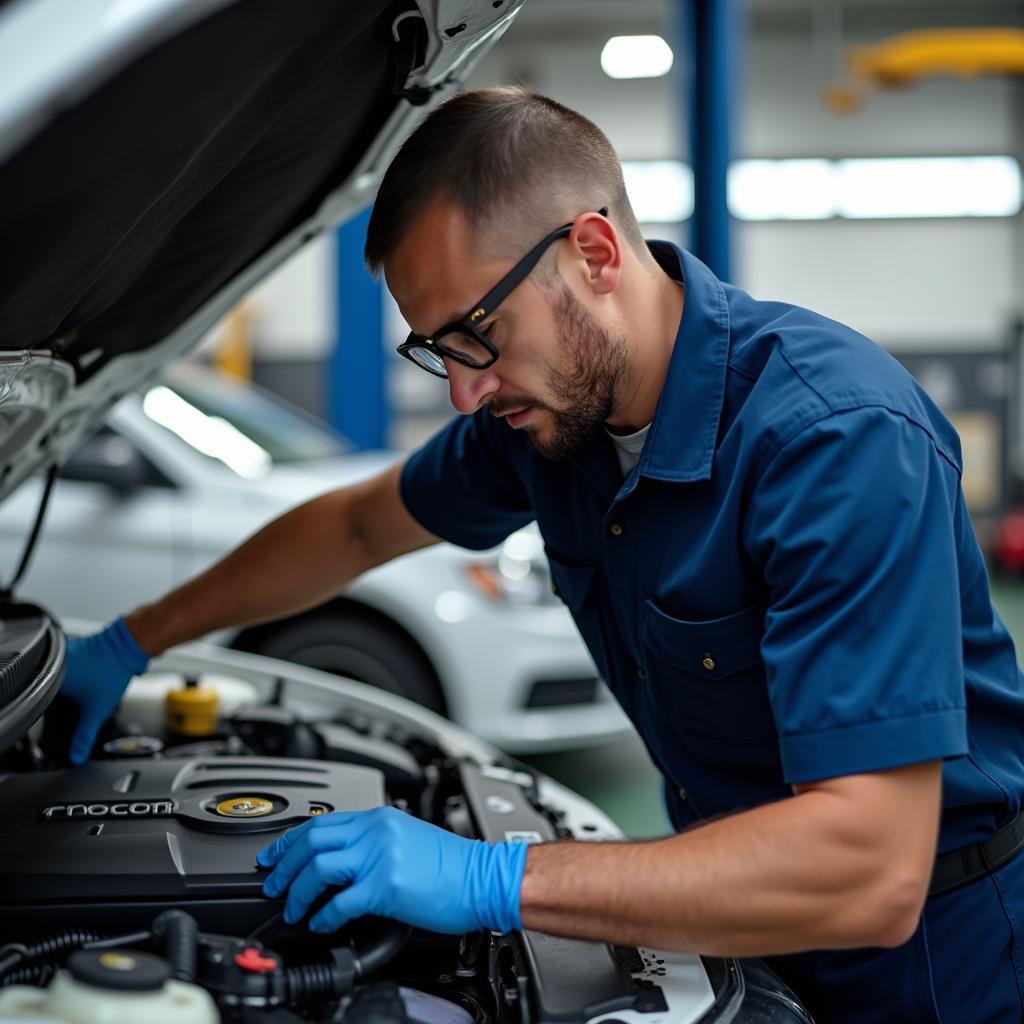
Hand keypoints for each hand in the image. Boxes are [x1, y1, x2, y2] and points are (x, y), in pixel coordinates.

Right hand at [60, 617, 150, 764]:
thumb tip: (76, 756)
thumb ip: (85, 736)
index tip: (60, 716)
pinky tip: (87, 680)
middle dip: (61, 701)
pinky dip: (74, 677)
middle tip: (79, 701)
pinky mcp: (74, 647)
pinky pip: (68, 667)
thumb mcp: (98, 711)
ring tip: (86, 690)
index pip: (39, 701)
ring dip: (68, 688)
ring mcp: (63, 653)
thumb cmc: (113, 673)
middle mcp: (52, 662)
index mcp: (50, 676)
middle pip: (48, 689)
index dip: (49, 714)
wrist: (129, 645)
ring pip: (58, 678)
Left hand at [256, 807, 527, 934]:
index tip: (273, 856)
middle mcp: (376, 832)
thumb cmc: (453, 865)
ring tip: (293, 909)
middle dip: (284, 865)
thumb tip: (340, 862)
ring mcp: (380, 857)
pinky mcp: (386, 886)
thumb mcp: (406, 838)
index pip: (321, 822)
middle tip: (272, 884)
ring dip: (297, 892)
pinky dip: (323, 916)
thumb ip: (373, 842)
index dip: (289, 840)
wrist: (483, 878)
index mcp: (379, 818)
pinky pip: (340, 902)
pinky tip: (322, 924)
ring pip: (318, 868)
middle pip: (311, 840)